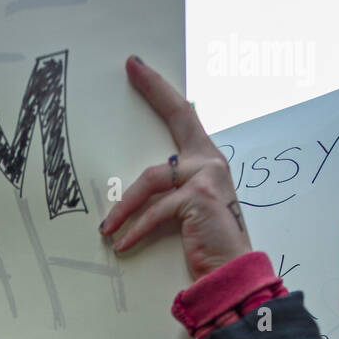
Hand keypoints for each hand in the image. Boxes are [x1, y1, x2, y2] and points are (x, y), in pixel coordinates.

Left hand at [100, 57, 252, 281]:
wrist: (231, 272)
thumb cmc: (208, 243)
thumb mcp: (187, 210)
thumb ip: (171, 190)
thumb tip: (137, 188)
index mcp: (208, 160)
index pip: (184, 115)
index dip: (161, 90)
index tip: (138, 66)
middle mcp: (211, 160)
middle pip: (178, 115)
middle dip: (154, 89)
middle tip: (132, 67)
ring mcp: (207, 176)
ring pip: (151, 179)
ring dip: (124, 207)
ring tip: (107, 228)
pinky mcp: (197, 198)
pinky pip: (155, 211)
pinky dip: (135, 229)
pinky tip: (121, 244)